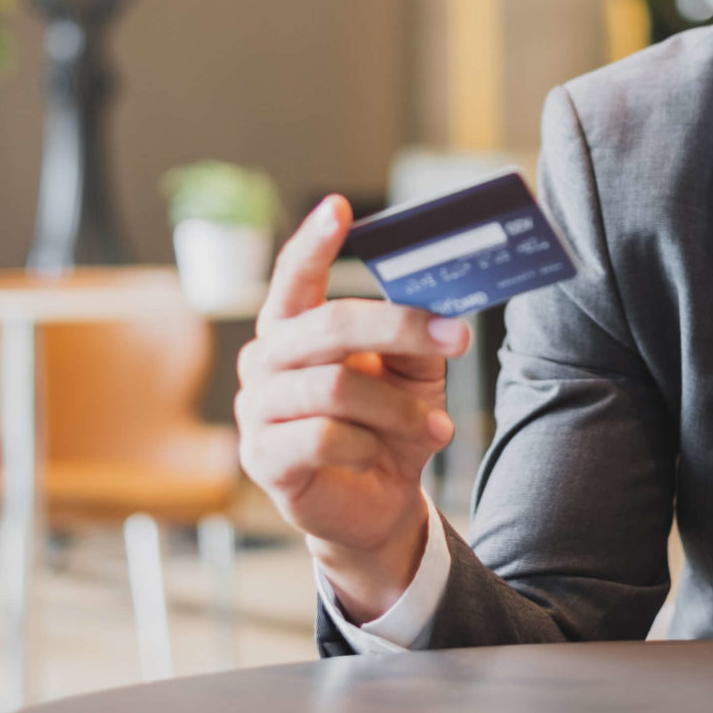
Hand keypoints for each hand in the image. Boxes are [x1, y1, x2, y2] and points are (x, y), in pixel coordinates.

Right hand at [235, 195, 469, 621]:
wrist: (376, 505)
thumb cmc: (386, 426)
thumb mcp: (411, 375)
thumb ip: (413, 337)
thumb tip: (439, 306)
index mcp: (293, 328)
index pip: (295, 275)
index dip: (314, 241)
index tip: (339, 207)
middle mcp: (264, 361)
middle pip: (329, 325)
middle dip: (399, 327)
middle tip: (455, 337)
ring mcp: (256, 410)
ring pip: (334, 387)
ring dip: (396, 408)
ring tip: (432, 427)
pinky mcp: (263, 457)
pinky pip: (323, 436)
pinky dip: (367, 445)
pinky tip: (379, 456)